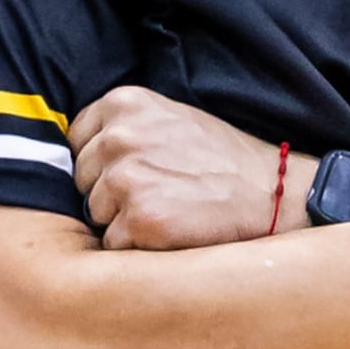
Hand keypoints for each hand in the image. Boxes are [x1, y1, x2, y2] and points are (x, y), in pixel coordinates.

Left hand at [72, 86, 302, 249]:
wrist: (271, 192)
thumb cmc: (222, 159)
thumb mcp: (170, 117)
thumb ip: (125, 126)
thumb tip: (79, 154)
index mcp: (123, 103)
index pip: (77, 141)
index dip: (102, 163)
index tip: (133, 171)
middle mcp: (119, 137)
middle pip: (83, 180)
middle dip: (110, 193)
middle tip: (159, 192)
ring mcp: (126, 180)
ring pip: (95, 214)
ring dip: (123, 221)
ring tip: (169, 210)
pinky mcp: (139, 220)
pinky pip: (113, 244)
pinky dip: (138, 245)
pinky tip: (172, 230)